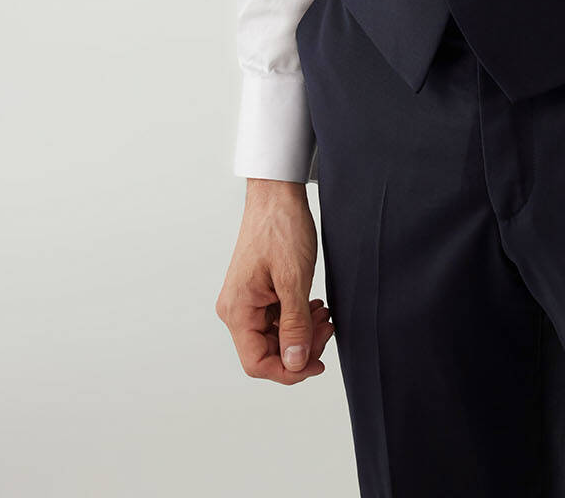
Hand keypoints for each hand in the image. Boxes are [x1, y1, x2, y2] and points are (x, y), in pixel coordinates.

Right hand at [216, 179, 334, 382]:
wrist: (277, 193)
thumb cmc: (281, 228)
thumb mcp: (294, 279)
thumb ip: (295, 324)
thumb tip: (294, 363)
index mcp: (238, 310)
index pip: (257, 362)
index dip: (288, 371)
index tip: (318, 364)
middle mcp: (236, 310)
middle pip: (267, 351)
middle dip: (300, 348)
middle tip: (328, 328)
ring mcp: (246, 300)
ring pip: (274, 336)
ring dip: (302, 332)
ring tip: (325, 315)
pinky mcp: (258, 291)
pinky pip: (276, 318)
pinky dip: (297, 318)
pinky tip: (316, 307)